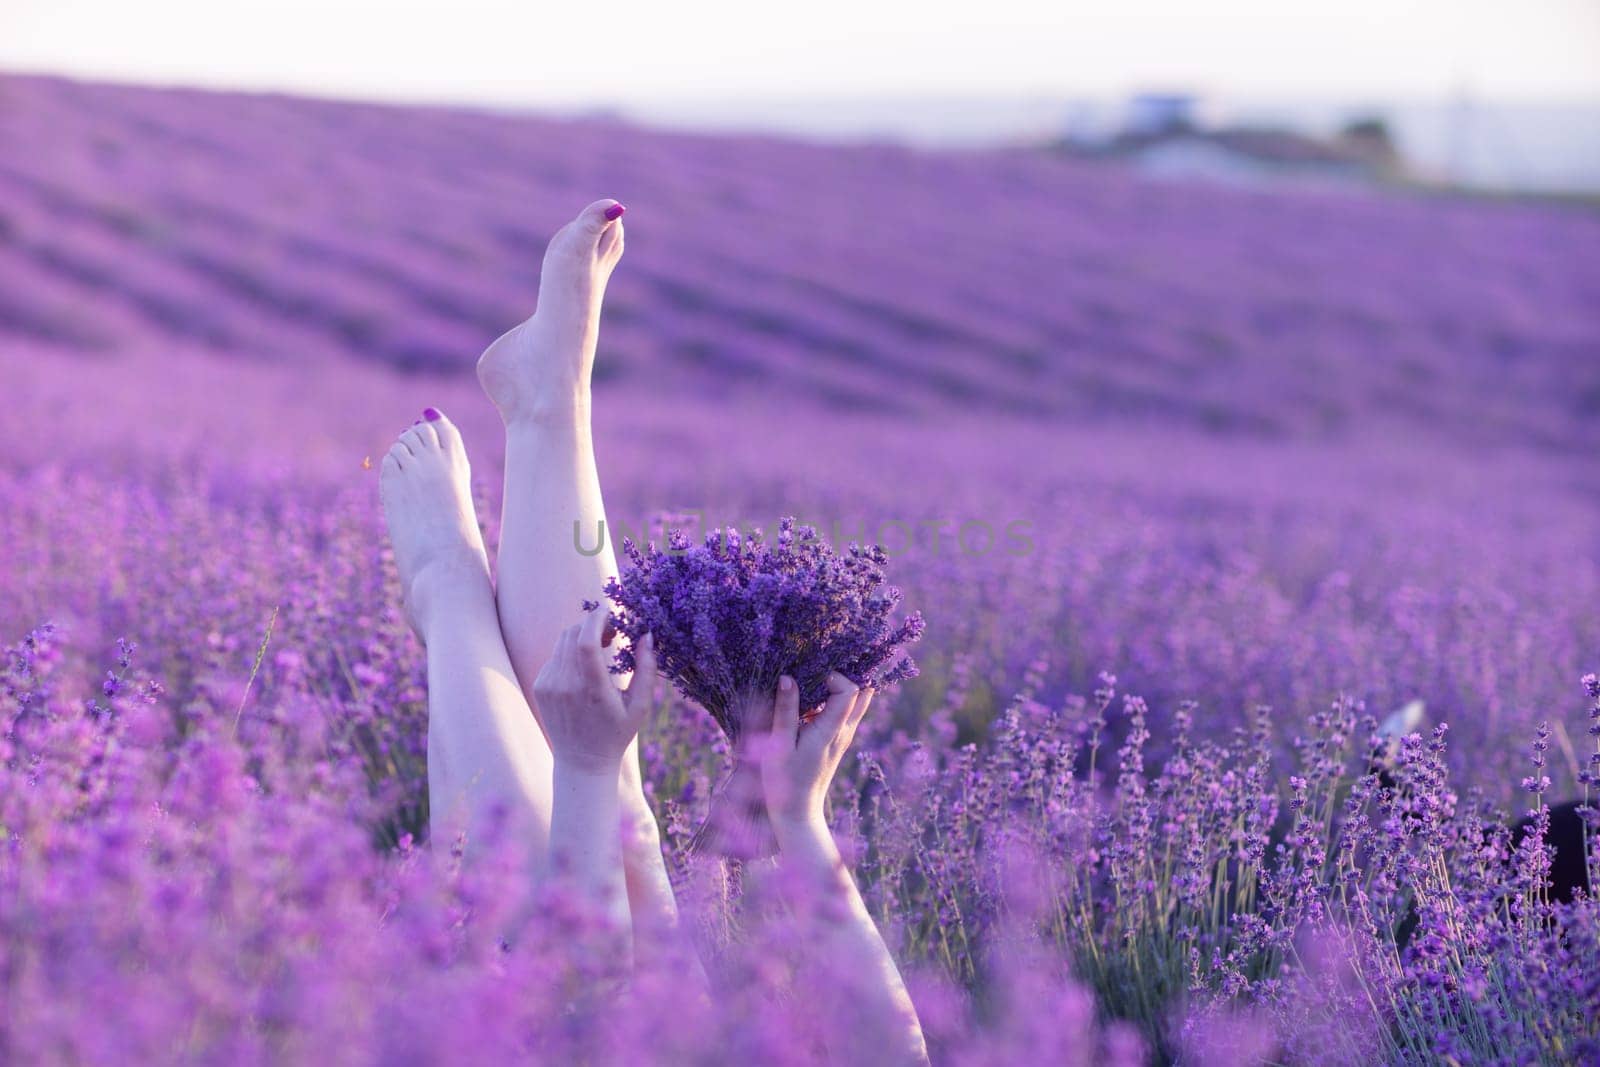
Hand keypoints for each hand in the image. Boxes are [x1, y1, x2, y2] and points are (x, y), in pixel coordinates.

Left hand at [532, 608, 655, 773]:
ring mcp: (549, 685)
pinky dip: (571, 650)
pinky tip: (586, 663)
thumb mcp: (640, 705)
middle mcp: (566, 686)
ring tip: (603, 643)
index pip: (587, 642)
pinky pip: (556, 655)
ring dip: (582, 634)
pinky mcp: (540, 686)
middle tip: (612, 630)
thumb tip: (647, 634)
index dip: (597, 619)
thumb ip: (647, 668)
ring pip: (563, 641)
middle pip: (574, 635)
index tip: (609, 610)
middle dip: (593, 623)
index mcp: (592, 691)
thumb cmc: (617, 733)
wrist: (581, 761)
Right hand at [758, 671, 873, 841]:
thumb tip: (789, 677)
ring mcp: (844, 737)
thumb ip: (785, 711)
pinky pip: (847, 712)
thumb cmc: (784, 781)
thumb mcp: (779, 745)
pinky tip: (812, 700)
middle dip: (845, 676)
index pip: (849, 690)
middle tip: (818, 671)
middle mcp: (844, 732)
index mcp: (831, 731)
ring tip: (815, 682)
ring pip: (857, 702)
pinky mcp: (838, 742)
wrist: (798, 812)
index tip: (809, 675)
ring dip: (841, 687)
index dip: (834, 676)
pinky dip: (837, 700)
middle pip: (861, 693)